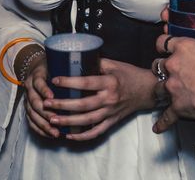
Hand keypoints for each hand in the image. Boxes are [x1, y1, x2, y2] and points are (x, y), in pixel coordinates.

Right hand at [23, 59, 60, 138]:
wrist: (36, 67)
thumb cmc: (51, 65)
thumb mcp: (56, 62)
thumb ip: (68, 67)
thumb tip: (90, 68)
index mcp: (37, 75)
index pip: (38, 83)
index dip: (44, 90)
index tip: (52, 96)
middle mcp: (30, 87)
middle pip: (34, 102)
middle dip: (45, 112)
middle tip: (55, 119)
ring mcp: (27, 98)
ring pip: (32, 114)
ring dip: (43, 124)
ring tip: (55, 132)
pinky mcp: (28, 108)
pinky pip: (31, 121)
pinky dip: (40, 129)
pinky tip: (50, 134)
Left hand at [43, 58, 157, 140]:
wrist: (147, 90)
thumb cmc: (130, 74)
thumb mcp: (115, 64)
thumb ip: (98, 63)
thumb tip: (79, 59)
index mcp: (110, 82)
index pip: (87, 82)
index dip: (70, 81)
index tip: (55, 80)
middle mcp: (109, 99)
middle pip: (83, 105)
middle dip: (63, 105)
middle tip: (46, 104)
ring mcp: (110, 112)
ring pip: (87, 121)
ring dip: (68, 122)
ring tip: (52, 120)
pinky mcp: (112, 122)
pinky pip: (96, 132)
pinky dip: (82, 136)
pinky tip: (69, 135)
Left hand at [152, 35, 194, 133]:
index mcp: (184, 48)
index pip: (164, 42)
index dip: (164, 45)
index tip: (165, 48)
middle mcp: (173, 65)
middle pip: (158, 65)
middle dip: (163, 69)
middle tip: (172, 72)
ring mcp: (172, 86)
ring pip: (158, 87)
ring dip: (163, 89)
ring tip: (169, 92)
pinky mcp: (176, 106)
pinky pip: (165, 115)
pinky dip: (163, 122)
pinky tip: (159, 126)